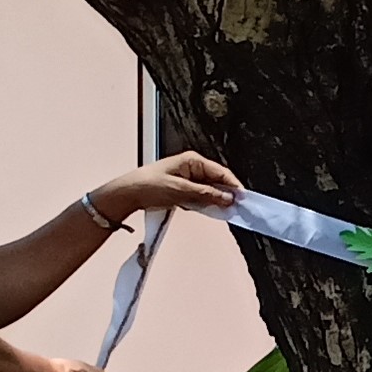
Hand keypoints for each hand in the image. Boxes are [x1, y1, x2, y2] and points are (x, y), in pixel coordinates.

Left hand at [87, 151, 243, 224]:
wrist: (128, 193)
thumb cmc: (150, 185)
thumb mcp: (181, 190)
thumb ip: (207, 194)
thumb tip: (228, 198)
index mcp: (193, 161)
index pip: (221, 172)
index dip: (233, 186)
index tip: (243, 199)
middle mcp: (192, 168)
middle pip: (217, 181)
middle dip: (225, 195)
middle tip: (234, 208)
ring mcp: (188, 179)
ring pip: (210, 190)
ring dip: (214, 200)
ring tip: (221, 211)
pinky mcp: (183, 189)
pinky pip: (200, 196)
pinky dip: (204, 204)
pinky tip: (206, 210)